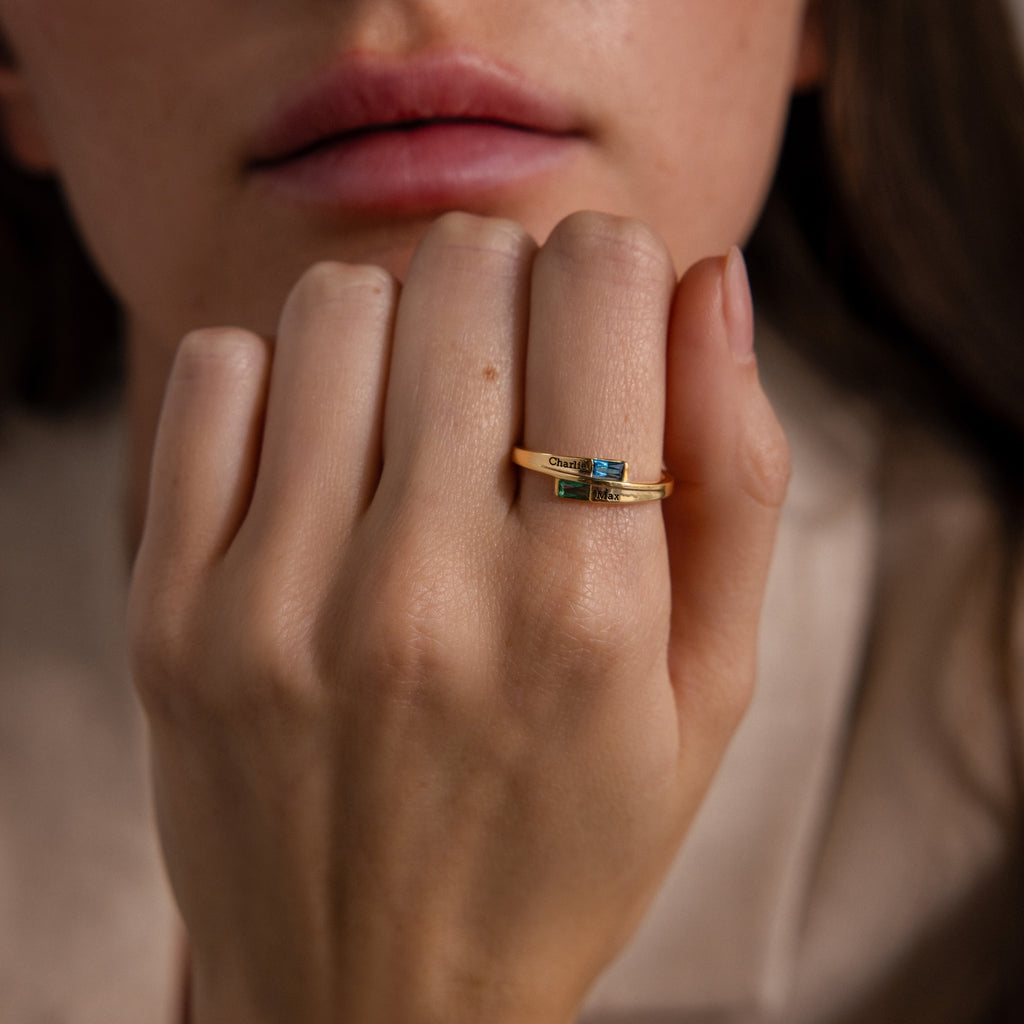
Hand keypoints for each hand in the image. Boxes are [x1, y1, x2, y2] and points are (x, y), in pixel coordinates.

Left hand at [129, 211, 787, 1023]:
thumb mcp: (710, 688)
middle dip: (512, 284)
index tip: (604, 318)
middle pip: (465, 270)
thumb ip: (734, 474)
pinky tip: (323, 455)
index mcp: (585, 605)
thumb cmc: (569, 841)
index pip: (599, 285)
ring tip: (420, 420)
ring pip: (338, 302)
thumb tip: (710, 280)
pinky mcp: (174, 616)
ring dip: (399, 325)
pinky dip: (279, 375)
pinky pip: (213, 376)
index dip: (616, 267)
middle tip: (519, 375)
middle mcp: (425, 592)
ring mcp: (277, 603)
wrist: (382, 999)